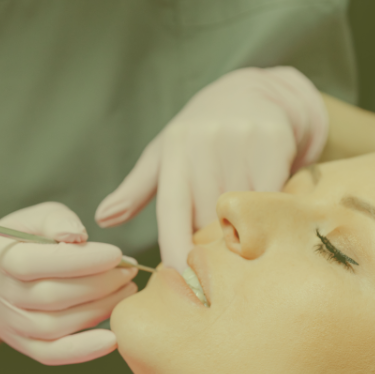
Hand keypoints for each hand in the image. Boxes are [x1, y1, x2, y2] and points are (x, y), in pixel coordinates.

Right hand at [0, 202, 137, 364]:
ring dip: (98, 311)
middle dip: (98, 285)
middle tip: (128, 272)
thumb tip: (77, 236)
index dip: (80, 261)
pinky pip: (51, 354)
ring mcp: (5, 323)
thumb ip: (57, 220)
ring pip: (54, 327)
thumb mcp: (36, 217)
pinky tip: (113, 339)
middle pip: (50, 297)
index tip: (116, 255)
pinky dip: (83, 350)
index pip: (34, 263)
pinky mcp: (20, 344)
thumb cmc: (24, 238)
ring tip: (125, 292)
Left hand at [95, 67, 327, 270]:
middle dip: (212, 247)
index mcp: (173, 153)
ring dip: (242, 233)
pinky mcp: (271, 142)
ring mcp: (238, 142)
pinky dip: (269, 215)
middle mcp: (203, 145)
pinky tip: (268, 222)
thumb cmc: (199, 134)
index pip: (173, 211)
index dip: (177, 248)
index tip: (182, 280)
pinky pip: (271, 195)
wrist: (252, 93)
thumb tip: (102, 219)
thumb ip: (136, 190)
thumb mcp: (164, 155)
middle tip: (217, 271)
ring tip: (243, 244)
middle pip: (209, 217)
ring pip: (242, 209)